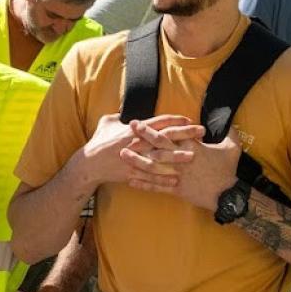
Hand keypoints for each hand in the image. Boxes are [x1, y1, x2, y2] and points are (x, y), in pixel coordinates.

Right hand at [79, 114, 200, 187]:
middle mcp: (137, 143)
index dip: (175, 119)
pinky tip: (176, 180)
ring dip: (178, 157)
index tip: (189, 118)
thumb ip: (117, 116)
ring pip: (161, 158)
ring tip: (193, 156)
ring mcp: (135, 159)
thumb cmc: (98, 141)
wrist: (89, 163)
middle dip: (185, 133)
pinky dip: (164, 179)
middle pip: (165, 137)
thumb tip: (123, 111)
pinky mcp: (132, 173)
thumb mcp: (106, 122)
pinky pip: (151, 177)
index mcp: (133, 130)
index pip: (158, 122)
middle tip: (202, 131)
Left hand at [122, 122, 240, 211]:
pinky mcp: (176, 189)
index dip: (155, 128)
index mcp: (192, 147)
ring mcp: (177, 175)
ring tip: (123, 155)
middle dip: (142, 138)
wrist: (228, 195)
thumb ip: (230, 132)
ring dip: (137, 161)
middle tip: (128, 130)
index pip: (171, 134)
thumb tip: (231, 121)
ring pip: (154, 167)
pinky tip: (131, 181)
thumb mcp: (233, 147)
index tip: (142, 121)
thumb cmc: (229, 170)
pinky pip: (157, 187)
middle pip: (158, 147)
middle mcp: (181, 160)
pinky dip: (143, 184)